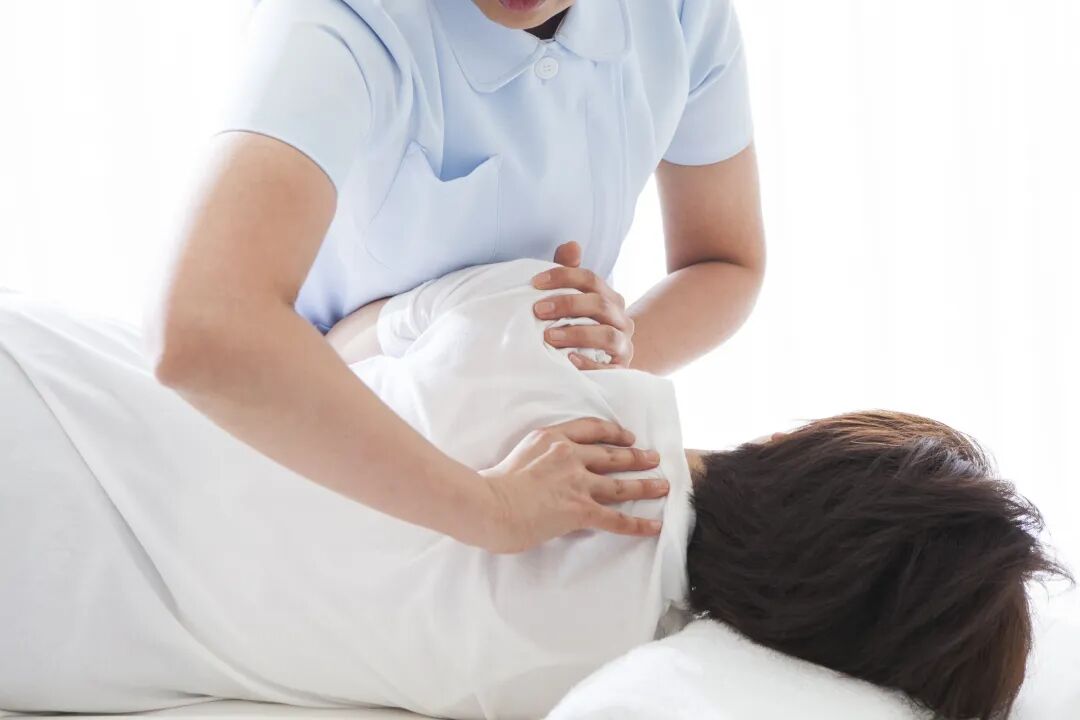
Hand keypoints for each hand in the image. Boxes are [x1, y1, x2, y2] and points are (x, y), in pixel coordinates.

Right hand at [476, 417, 668, 553]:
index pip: (591, 429)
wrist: (489, 505)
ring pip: (620, 483)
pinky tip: (654, 525)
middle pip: (612, 453)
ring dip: (644, 485)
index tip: (626, 435)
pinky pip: (616, 519)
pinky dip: (638, 524)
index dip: (613, 432)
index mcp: (552, 438)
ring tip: (662, 485)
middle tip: (653, 457)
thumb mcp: (519, 453)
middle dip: (636, 455)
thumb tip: (546, 466)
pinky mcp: (580, 509)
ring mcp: (577, 482)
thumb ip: (539, 455)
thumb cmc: (493, 484)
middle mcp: (569, 455)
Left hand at [532, 241, 635, 368]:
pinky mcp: (620, 370)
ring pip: (607, 335)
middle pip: (600, 304)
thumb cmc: (581, 326)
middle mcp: (621, 319)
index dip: (563, 277)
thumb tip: (571, 245)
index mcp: (609, 298)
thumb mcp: (573, 299)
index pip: (591, 279)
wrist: (604, 363)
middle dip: (567, 304)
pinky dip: (590, 365)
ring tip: (549, 337)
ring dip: (577, 334)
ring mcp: (623, 345)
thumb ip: (570, 272)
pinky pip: (609, 369)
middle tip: (538, 310)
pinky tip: (569, 361)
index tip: (535, 283)